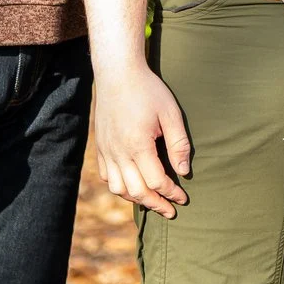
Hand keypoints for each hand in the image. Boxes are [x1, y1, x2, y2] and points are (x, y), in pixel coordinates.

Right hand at [95, 64, 191, 217]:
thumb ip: (179, 144)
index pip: (156, 181)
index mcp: (138, 145)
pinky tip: (132, 186)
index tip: (183, 197)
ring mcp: (106, 150)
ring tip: (152, 201)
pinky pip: (106, 176)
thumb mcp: (171, 113)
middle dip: (156, 204)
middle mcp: (118, 152)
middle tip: (171, 210)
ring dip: (136, 199)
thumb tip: (184, 171)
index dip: (171, 193)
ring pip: (118, 188)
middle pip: (136, 191)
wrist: (118, 73)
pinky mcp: (100, 146)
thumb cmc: (148, 90)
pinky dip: (119, 187)